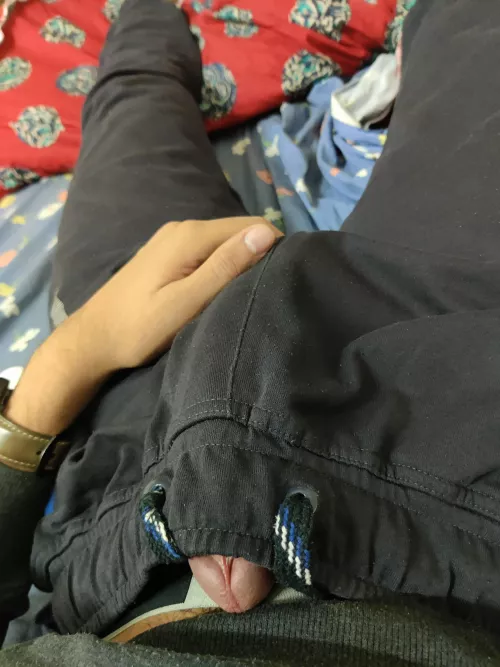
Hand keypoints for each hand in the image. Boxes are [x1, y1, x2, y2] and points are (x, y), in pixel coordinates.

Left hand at [80, 217, 281, 373]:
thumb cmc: (140, 328)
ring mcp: (173, 239)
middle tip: (267, 292)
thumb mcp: (187, 302)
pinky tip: (221, 290)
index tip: (284, 280)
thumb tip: (268, 232)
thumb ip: (225, 266)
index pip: (253, 226)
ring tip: (247, 294)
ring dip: (241, 263)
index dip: (274, 249)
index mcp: (191, 235)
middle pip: (239, 232)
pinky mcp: (167, 253)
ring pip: (224, 242)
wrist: (92, 339)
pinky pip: (208, 251)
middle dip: (259, 256)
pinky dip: (222, 266)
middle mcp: (184, 228)